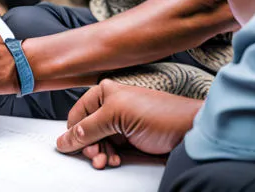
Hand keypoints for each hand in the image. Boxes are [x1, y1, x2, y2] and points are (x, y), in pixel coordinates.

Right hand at [55, 80, 199, 168]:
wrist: (188, 132)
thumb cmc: (159, 114)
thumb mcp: (117, 116)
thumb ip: (89, 127)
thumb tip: (65, 138)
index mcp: (104, 93)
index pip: (76, 115)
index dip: (73, 133)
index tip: (73, 149)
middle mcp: (110, 107)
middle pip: (85, 131)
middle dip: (88, 146)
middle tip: (95, 156)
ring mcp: (119, 124)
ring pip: (97, 143)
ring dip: (99, 154)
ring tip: (106, 160)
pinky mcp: (128, 140)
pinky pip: (109, 150)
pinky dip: (109, 157)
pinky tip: (114, 160)